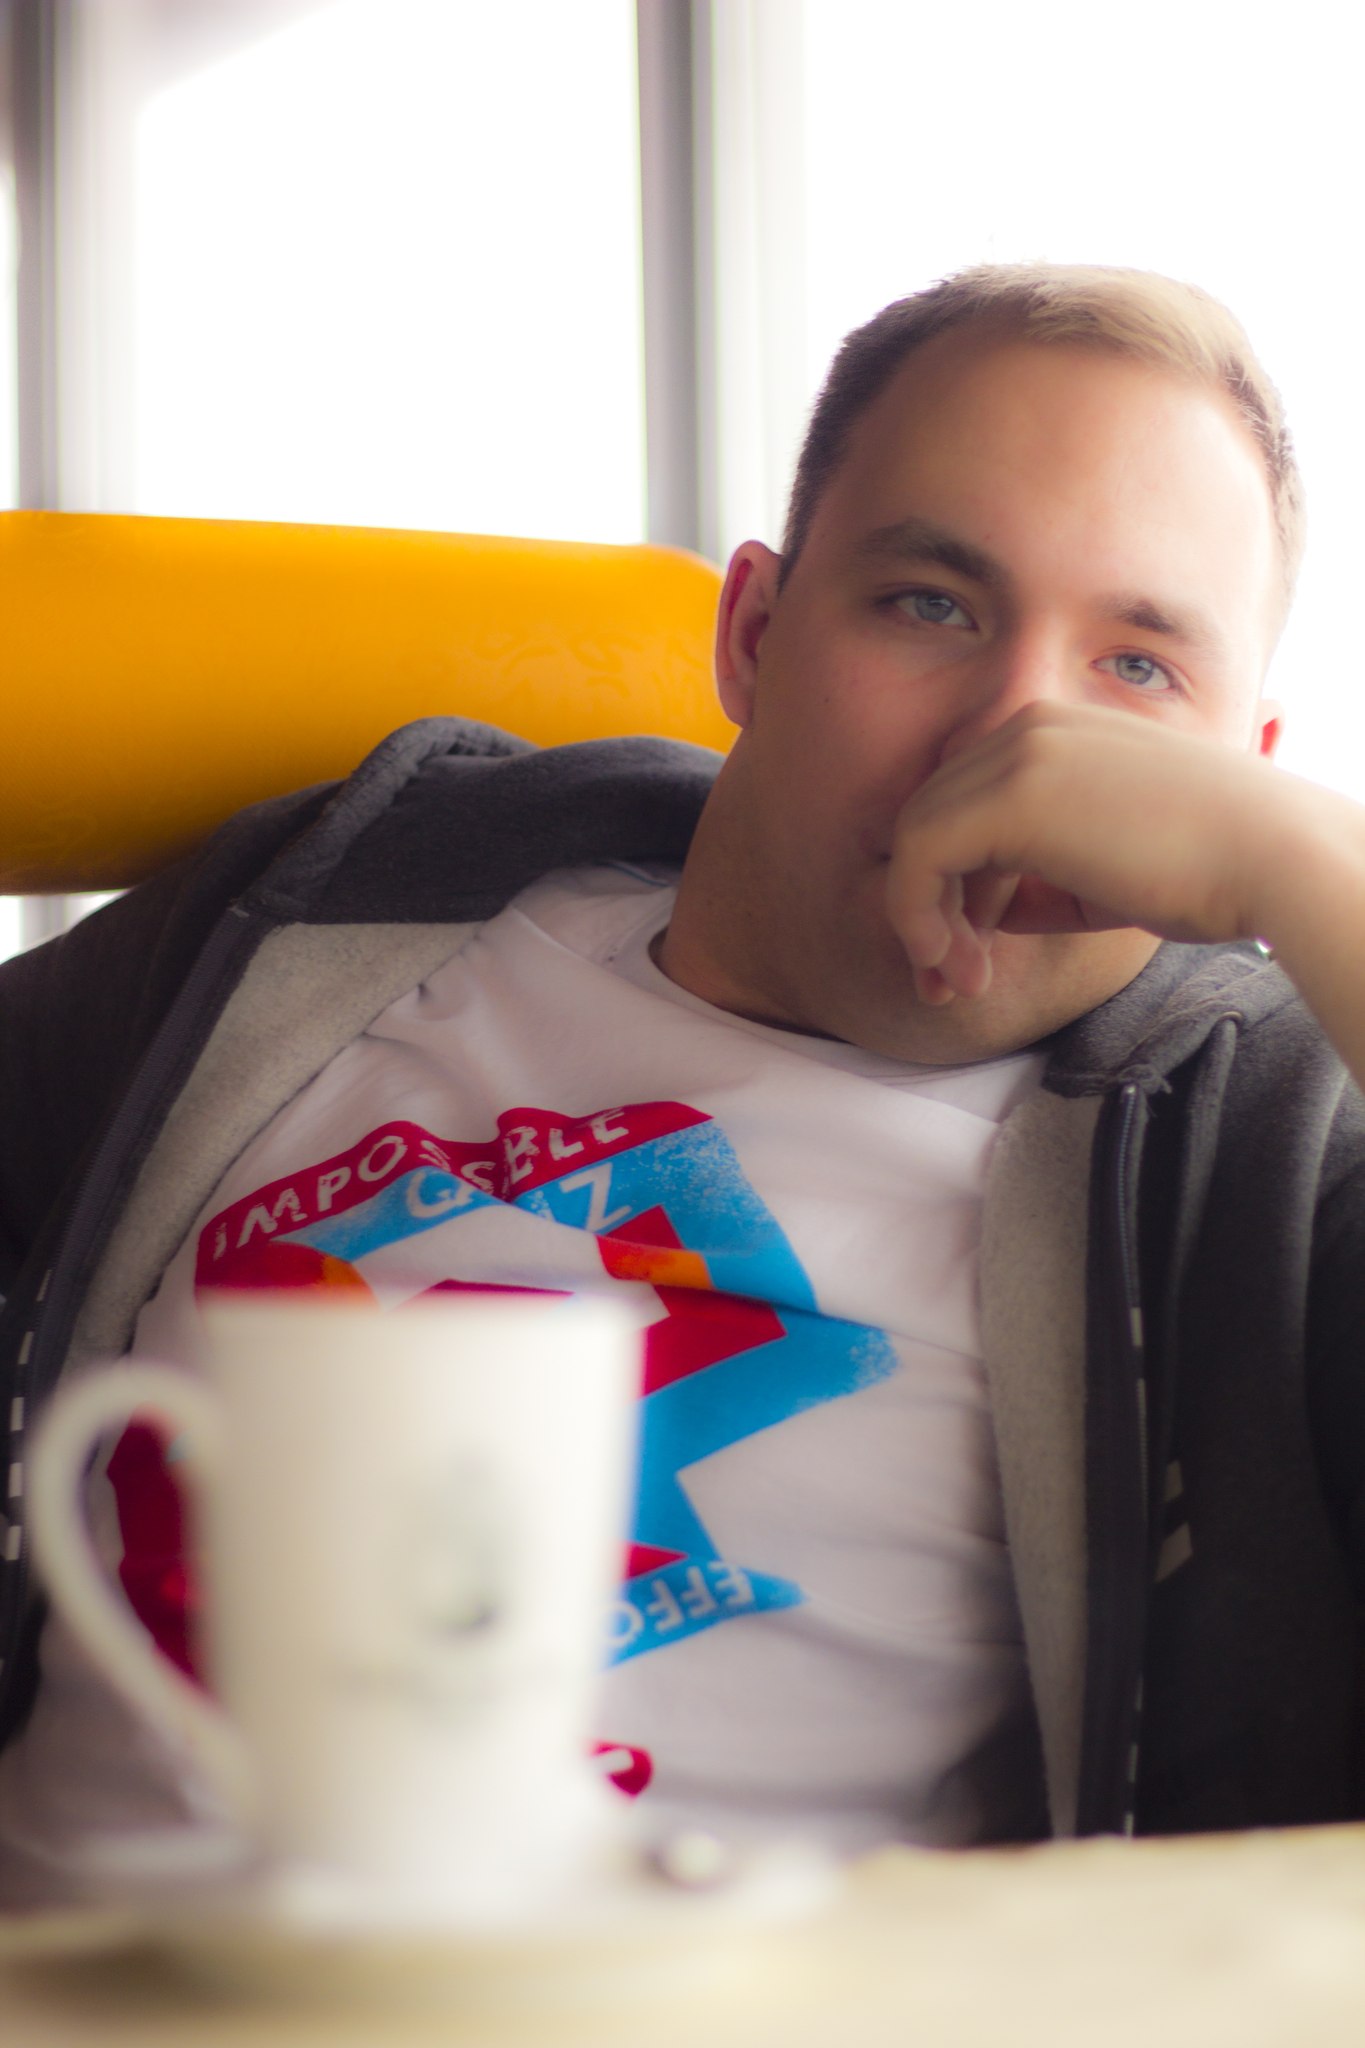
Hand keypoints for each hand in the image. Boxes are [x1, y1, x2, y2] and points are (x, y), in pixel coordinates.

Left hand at [885, 702, 1285, 1004]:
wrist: (1273, 858)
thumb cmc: (1210, 871)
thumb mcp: (1104, 869)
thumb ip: (1038, 878)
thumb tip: (981, 911)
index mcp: (1056, 732)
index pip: (968, 804)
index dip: (954, 886)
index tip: (967, 957)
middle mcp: (1029, 728)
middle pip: (935, 818)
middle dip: (930, 908)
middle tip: (947, 982)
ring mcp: (1018, 754)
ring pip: (917, 837)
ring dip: (925, 921)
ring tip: (960, 985)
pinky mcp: (1010, 796)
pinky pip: (919, 855)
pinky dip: (917, 915)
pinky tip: (952, 964)